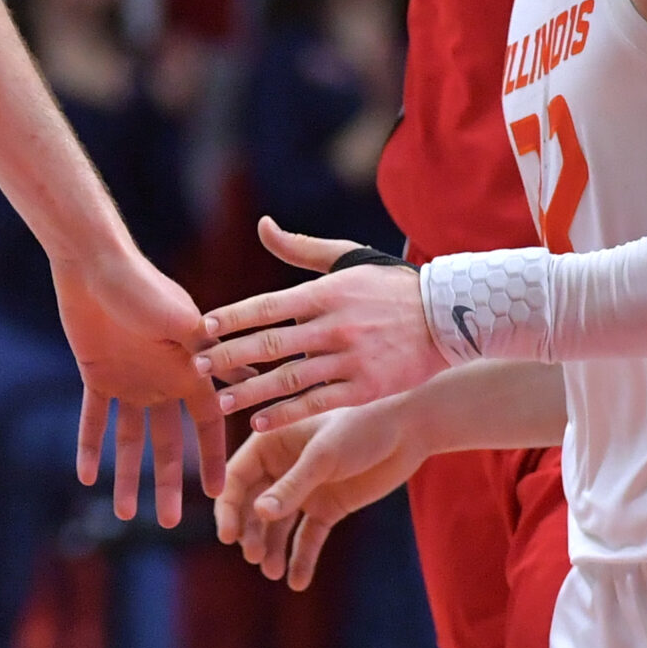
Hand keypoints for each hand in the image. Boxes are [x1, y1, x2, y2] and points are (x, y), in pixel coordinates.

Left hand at [52, 245, 225, 526]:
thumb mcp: (184, 324)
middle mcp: (163, 379)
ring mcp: (130, 379)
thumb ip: (211, 356)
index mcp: (191, 370)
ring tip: (125, 513)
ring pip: (131, 439)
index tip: (220, 494)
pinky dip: (89, 446)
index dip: (211, 459)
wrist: (94, 263)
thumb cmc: (144, 286)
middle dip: (169, 482)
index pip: (207, 424)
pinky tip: (86, 477)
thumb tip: (253, 382)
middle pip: (168, 442)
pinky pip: (93, 419)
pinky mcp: (96, 374)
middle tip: (171, 523)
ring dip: (128, 475)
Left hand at [197, 218, 444, 429]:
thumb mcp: (346, 257)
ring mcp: (350, 360)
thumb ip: (300, 248)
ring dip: (252, 392)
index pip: (267, 305)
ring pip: (290, 379)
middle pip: (271, 344)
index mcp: (324, 293)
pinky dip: (287, 414)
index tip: (203, 328)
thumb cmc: (390, 284)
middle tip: (198, 366)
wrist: (448, 317)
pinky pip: (318, 403)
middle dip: (230, 357)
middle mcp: (333, 326)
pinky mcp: (366, 388)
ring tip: (222, 403)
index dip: (232, 317)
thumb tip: (262, 225)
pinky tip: (260, 422)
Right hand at [215, 395, 424, 589]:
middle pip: (254, 507)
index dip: (229, 508)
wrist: (406, 432)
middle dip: (252, 533)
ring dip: (272, 548)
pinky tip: (297, 582)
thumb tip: (259, 513)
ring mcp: (305, 490)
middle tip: (254, 557)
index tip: (229, 537)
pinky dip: (302, 557)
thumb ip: (292, 485)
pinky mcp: (327, 507)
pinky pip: (308, 537)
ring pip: (278, 526)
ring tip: (273, 572)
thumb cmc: (360, 428)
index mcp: (270, 443)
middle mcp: (281, 467)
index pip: (237, 479)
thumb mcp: (323, 456)